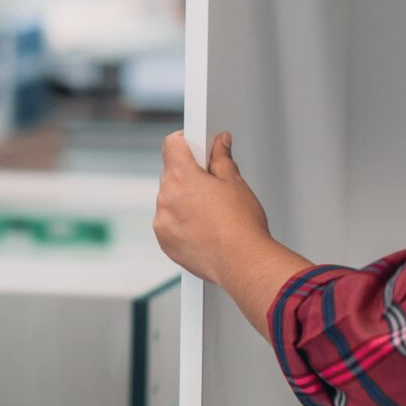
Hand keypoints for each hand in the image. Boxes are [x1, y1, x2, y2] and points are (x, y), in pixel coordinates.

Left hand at [154, 130, 272, 288]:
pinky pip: (168, 222)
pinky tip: (203, 227)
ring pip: (169, 199)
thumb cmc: (241, 227)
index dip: (185, 141)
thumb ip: (221, 158)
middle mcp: (166, 198)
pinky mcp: (164, 241)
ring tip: (211, 212)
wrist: (242, 263)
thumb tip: (219, 144)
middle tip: (212, 183)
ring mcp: (162, 221)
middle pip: (171, 173)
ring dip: (183, 200)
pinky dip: (180, 222)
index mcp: (182, 177)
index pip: (172, 145)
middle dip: (188, 174)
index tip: (195, 145)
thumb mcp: (234, 182)